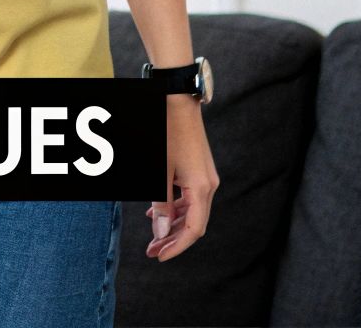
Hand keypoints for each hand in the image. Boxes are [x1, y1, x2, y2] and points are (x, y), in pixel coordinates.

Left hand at [146, 97, 218, 260]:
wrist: (177, 103)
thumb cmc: (166, 134)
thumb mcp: (159, 172)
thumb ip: (161, 205)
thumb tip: (161, 233)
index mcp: (201, 189)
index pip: (193, 230)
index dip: (176, 247)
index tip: (159, 256)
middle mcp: (209, 186)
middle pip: (193, 224)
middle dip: (172, 240)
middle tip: (152, 251)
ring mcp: (206, 178)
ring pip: (191, 212)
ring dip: (173, 225)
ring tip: (154, 237)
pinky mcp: (199, 171)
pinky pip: (189, 198)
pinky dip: (175, 209)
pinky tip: (158, 214)